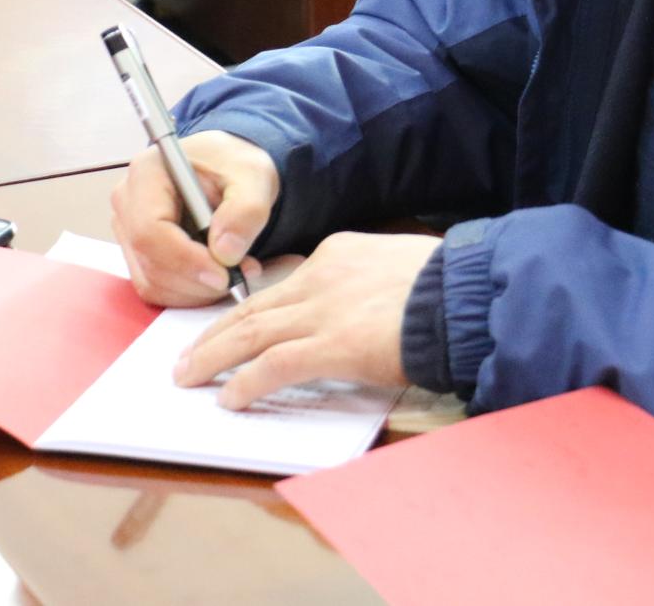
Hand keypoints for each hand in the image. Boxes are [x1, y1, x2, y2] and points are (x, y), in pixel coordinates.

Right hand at [108, 131, 276, 306]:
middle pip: (150, 261)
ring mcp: (129, 229)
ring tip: (237, 271)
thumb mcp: (254, 177)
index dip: (185, 260)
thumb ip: (245, 211)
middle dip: (198, 279)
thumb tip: (226, 253)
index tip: (223, 274)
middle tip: (241, 274)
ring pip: (153, 282)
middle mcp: (129, 201)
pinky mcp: (138, 253)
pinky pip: (158, 287)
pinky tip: (219, 274)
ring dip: (197, 290)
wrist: (229, 171)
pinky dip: (191, 292)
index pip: (149, 230)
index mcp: (148, 172)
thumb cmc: (234, 167)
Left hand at [176, 231, 440, 408]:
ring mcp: (322, 311)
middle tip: (188, 355)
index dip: (250, 310)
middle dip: (215, 335)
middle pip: (252, 308)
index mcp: (338, 254)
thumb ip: (371, 283)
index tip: (233, 326)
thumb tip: (366, 308)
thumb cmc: (449, 284)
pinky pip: (273, 366)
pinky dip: (245, 383)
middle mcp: (320, 277)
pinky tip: (229, 398)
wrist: (465, 293)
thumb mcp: (401, 265)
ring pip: (250, 334)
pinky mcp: (331, 346)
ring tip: (189, 377)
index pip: (282, 286)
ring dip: (213, 358)